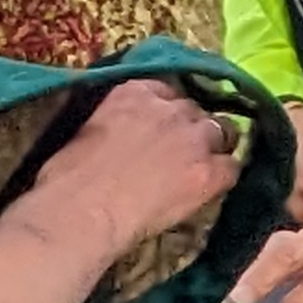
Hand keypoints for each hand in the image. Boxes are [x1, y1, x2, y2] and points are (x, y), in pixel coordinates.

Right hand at [11, 78, 241, 261]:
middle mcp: (171, 107)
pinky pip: (233, 168)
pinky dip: (223, 178)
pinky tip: (209, 191)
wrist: (81, 210)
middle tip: (181, 154)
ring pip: (224, 132)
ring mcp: (194, 138)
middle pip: (198, 111)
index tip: (163, 130)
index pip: (169, 92)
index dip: (170, 114)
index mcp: (136, 91)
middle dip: (192, 129)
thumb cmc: (69, 177)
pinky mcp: (209, 171)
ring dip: (215, 148)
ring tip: (201, 169)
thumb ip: (119, 120)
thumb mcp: (91, 128)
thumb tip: (127, 134)